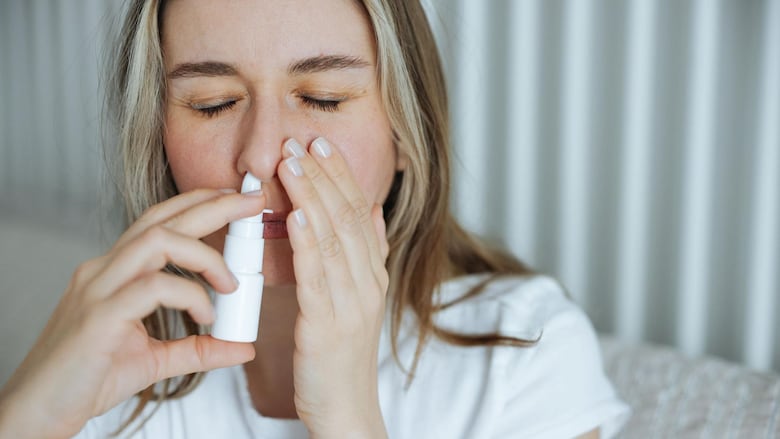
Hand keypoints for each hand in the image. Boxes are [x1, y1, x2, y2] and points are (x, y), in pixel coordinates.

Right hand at [0, 189, 263, 438]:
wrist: (39, 412)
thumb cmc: (89, 379)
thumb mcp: (156, 360)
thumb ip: (199, 349)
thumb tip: (243, 346)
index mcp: (114, 272)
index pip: (158, 222)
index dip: (198, 205)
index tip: (236, 201)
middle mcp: (104, 270)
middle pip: (162, 219)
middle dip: (213, 205)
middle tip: (252, 201)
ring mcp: (98, 289)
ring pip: (157, 241)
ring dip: (205, 255)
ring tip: (231, 283)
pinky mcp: (98, 316)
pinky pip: (154, 287)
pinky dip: (190, 295)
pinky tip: (206, 316)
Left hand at [278, 137, 389, 438]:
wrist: (345, 408)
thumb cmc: (341, 353)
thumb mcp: (359, 298)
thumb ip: (366, 254)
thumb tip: (370, 210)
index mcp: (373, 274)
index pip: (359, 213)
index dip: (341, 176)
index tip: (320, 144)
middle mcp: (368, 283)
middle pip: (348, 218)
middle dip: (324, 177)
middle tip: (301, 142)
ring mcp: (352, 304)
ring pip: (334, 240)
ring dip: (312, 198)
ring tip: (292, 165)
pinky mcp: (328, 326)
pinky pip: (318, 278)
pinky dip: (308, 244)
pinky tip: (295, 218)